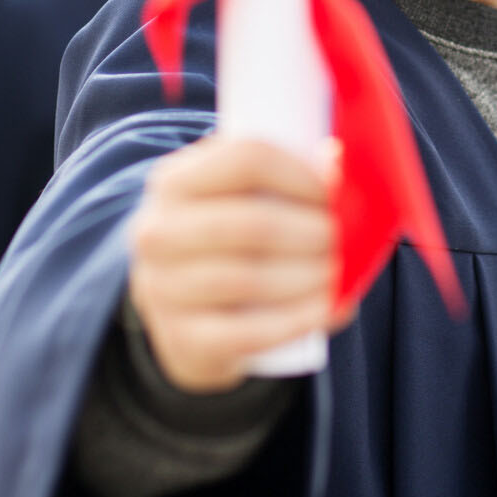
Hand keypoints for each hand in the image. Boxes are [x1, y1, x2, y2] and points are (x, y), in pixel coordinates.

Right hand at [127, 135, 340, 394]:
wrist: (181, 311)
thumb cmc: (226, 239)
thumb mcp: (237, 196)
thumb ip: (281, 176)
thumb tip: (336, 163)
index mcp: (173, 180)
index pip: (245, 159)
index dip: (300, 174)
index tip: (330, 193)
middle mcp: (158, 231)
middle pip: (251, 223)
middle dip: (310, 231)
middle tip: (338, 238)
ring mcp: (164, 288)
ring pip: (247, 279)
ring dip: (307, 276)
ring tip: (335, 272)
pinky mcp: (182, 338)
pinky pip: (246, 332)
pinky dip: (294, 320)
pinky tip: (325, 309)